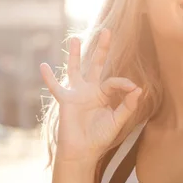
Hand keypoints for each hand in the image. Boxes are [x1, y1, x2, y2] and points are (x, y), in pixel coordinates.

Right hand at [40, 29, 142, 162]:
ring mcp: (76, 93)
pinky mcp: (65, 100)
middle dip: (101, 49)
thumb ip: (127, 106)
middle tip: (107, 31)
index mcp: (104, 94)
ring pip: (75, 69)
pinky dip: (49, 78)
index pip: (113, 81)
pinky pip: (55, 87)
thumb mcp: (117, 121)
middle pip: (96, 64)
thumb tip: (139, 89)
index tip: (133, 88)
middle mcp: (90, 90)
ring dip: (75, 55)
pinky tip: (43, 66)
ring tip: (75, 39)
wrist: (82, 152)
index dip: (124, 83)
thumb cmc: (99, 138)